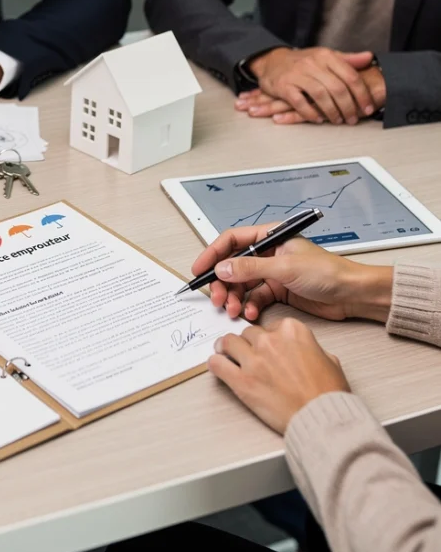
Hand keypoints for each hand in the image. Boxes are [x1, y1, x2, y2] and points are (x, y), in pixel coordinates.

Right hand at [192, 224, 392, 322]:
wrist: (353, 294)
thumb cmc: (327, 272)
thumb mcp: (285, 268)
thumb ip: (250, 268)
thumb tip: (222, 268)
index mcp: (270, 237)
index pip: (232, 240)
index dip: (213, 253)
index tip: (199, 269)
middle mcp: (268, 253)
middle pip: (233, 264)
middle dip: (223, 282)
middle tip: (217, 298)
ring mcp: (272, 272)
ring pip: (242, 283)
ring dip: (235, 297)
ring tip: (233, 311)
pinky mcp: (278, 290)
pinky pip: (255, 297)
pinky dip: (250, 306)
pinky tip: (251, 314)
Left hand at [208, 318, 350, 432]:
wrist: (321, 418)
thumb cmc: (327, 393)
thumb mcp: (329, 360)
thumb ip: (310, 348)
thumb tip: (303, 351)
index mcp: (292, 330)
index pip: (270, 326)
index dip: (269, 338)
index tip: (268, 347)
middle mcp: (270, 340)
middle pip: (248, 333)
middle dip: (249, 344)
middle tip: (250, 355)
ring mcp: (253, 359)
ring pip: (228, 342)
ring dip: (226, 348)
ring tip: (225, 353)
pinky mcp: (242, 380)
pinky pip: (217, 364)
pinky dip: (215, 364)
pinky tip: (217, 365)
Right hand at [243, 47, 377, 124]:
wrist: (272, 60)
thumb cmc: (302, 61)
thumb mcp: (325, 56)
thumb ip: (347, 59)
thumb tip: (369, 57)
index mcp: (326, 56)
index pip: (350, 75)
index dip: (362, 94)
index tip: (368, 107)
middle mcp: (312, 63)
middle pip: (337, 88)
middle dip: (348, 107)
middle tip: (353, 118)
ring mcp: (297, 74)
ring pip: (320, 95)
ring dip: (332, 111)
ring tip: (337, 120)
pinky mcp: (283, 86)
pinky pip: (299, 102)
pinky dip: (310, 113)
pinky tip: (317, 119)